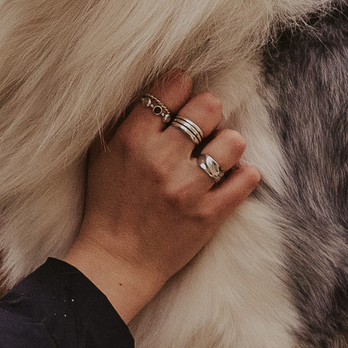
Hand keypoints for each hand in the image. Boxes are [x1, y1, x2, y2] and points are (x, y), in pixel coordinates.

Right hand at [63, 70, 260, 324]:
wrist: (116, 261)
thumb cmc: (107, 204)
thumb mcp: (101, 155)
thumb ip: (124, 120)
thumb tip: (154, 89)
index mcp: (132, 139)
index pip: (172, 87)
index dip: (181, 86)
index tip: (182, 97)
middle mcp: (161, 159)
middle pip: (208, 106)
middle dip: (208, 113)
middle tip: (202, 127)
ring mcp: (187, 188)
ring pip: (233, 141)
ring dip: (227, 145)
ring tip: (216, 154)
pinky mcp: (209, 215)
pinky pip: (246, 179)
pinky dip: (243, 175)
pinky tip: (230, 176)